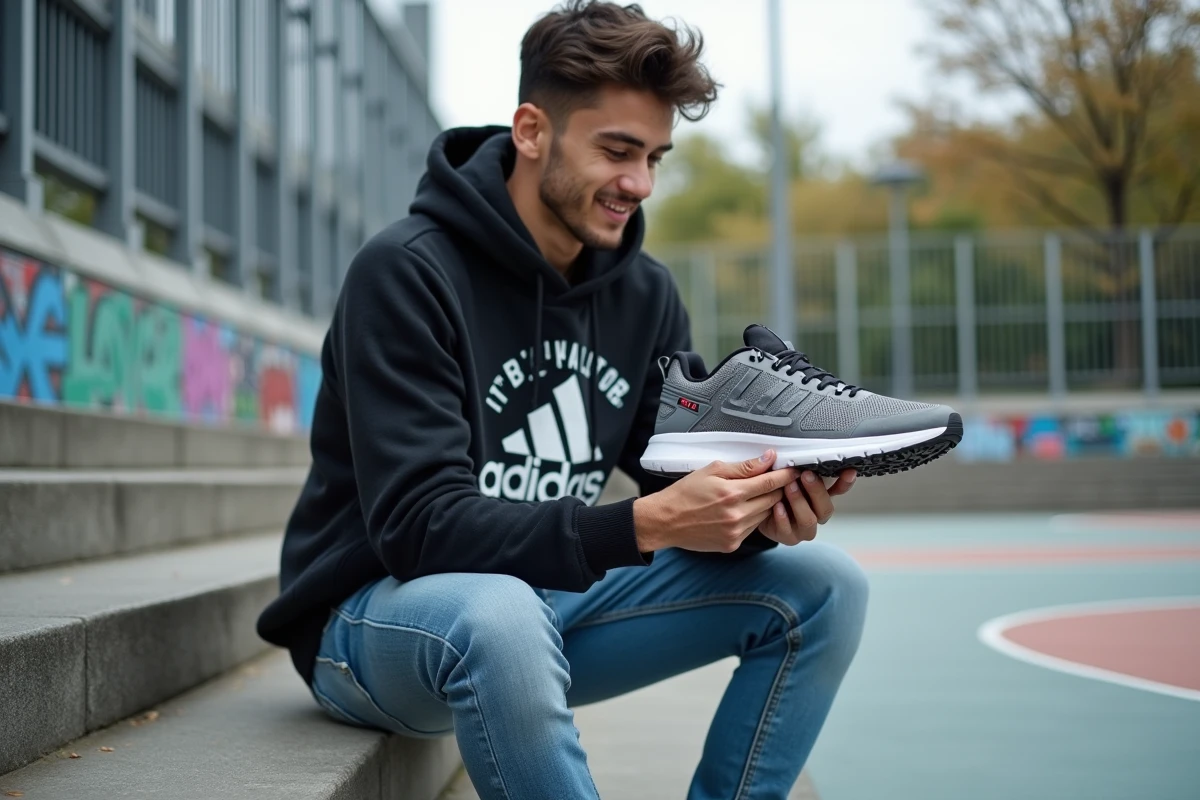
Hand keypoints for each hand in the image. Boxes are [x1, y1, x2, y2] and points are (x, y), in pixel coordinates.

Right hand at [633, 450, 799, 553]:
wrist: (665, 521)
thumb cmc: (685, 493)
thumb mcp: (712, 470)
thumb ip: (744, 467)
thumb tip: (768, 459)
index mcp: (732, 494)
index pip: (770, 482)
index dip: (785, 475)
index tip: (792, 470)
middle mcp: (736, 516)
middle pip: (772, 500)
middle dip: (775, 489)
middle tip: (772, 480)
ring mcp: (735, 533)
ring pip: (765, 515)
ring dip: (764, 504)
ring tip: (751, 495)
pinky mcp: (732, 544)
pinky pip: (753, 528)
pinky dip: (751, 518)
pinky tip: (739, 511)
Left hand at [758, 465, 856, 545]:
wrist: (757, 510)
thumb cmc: (776, 490)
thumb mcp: (785, 475)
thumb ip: (796, 468)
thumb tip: (801, 454)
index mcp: (820, 497)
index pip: (838, 490)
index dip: (845, 482)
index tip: (849, 471)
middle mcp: (816, 514)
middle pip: (826, 508)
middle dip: (816, 491)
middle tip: (805, 475)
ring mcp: (804, 529)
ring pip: (809, 520)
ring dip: (799, 502)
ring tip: (788, 487)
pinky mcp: (788, 537)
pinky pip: (788, 530)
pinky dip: (782, 517)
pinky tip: (776, 505)